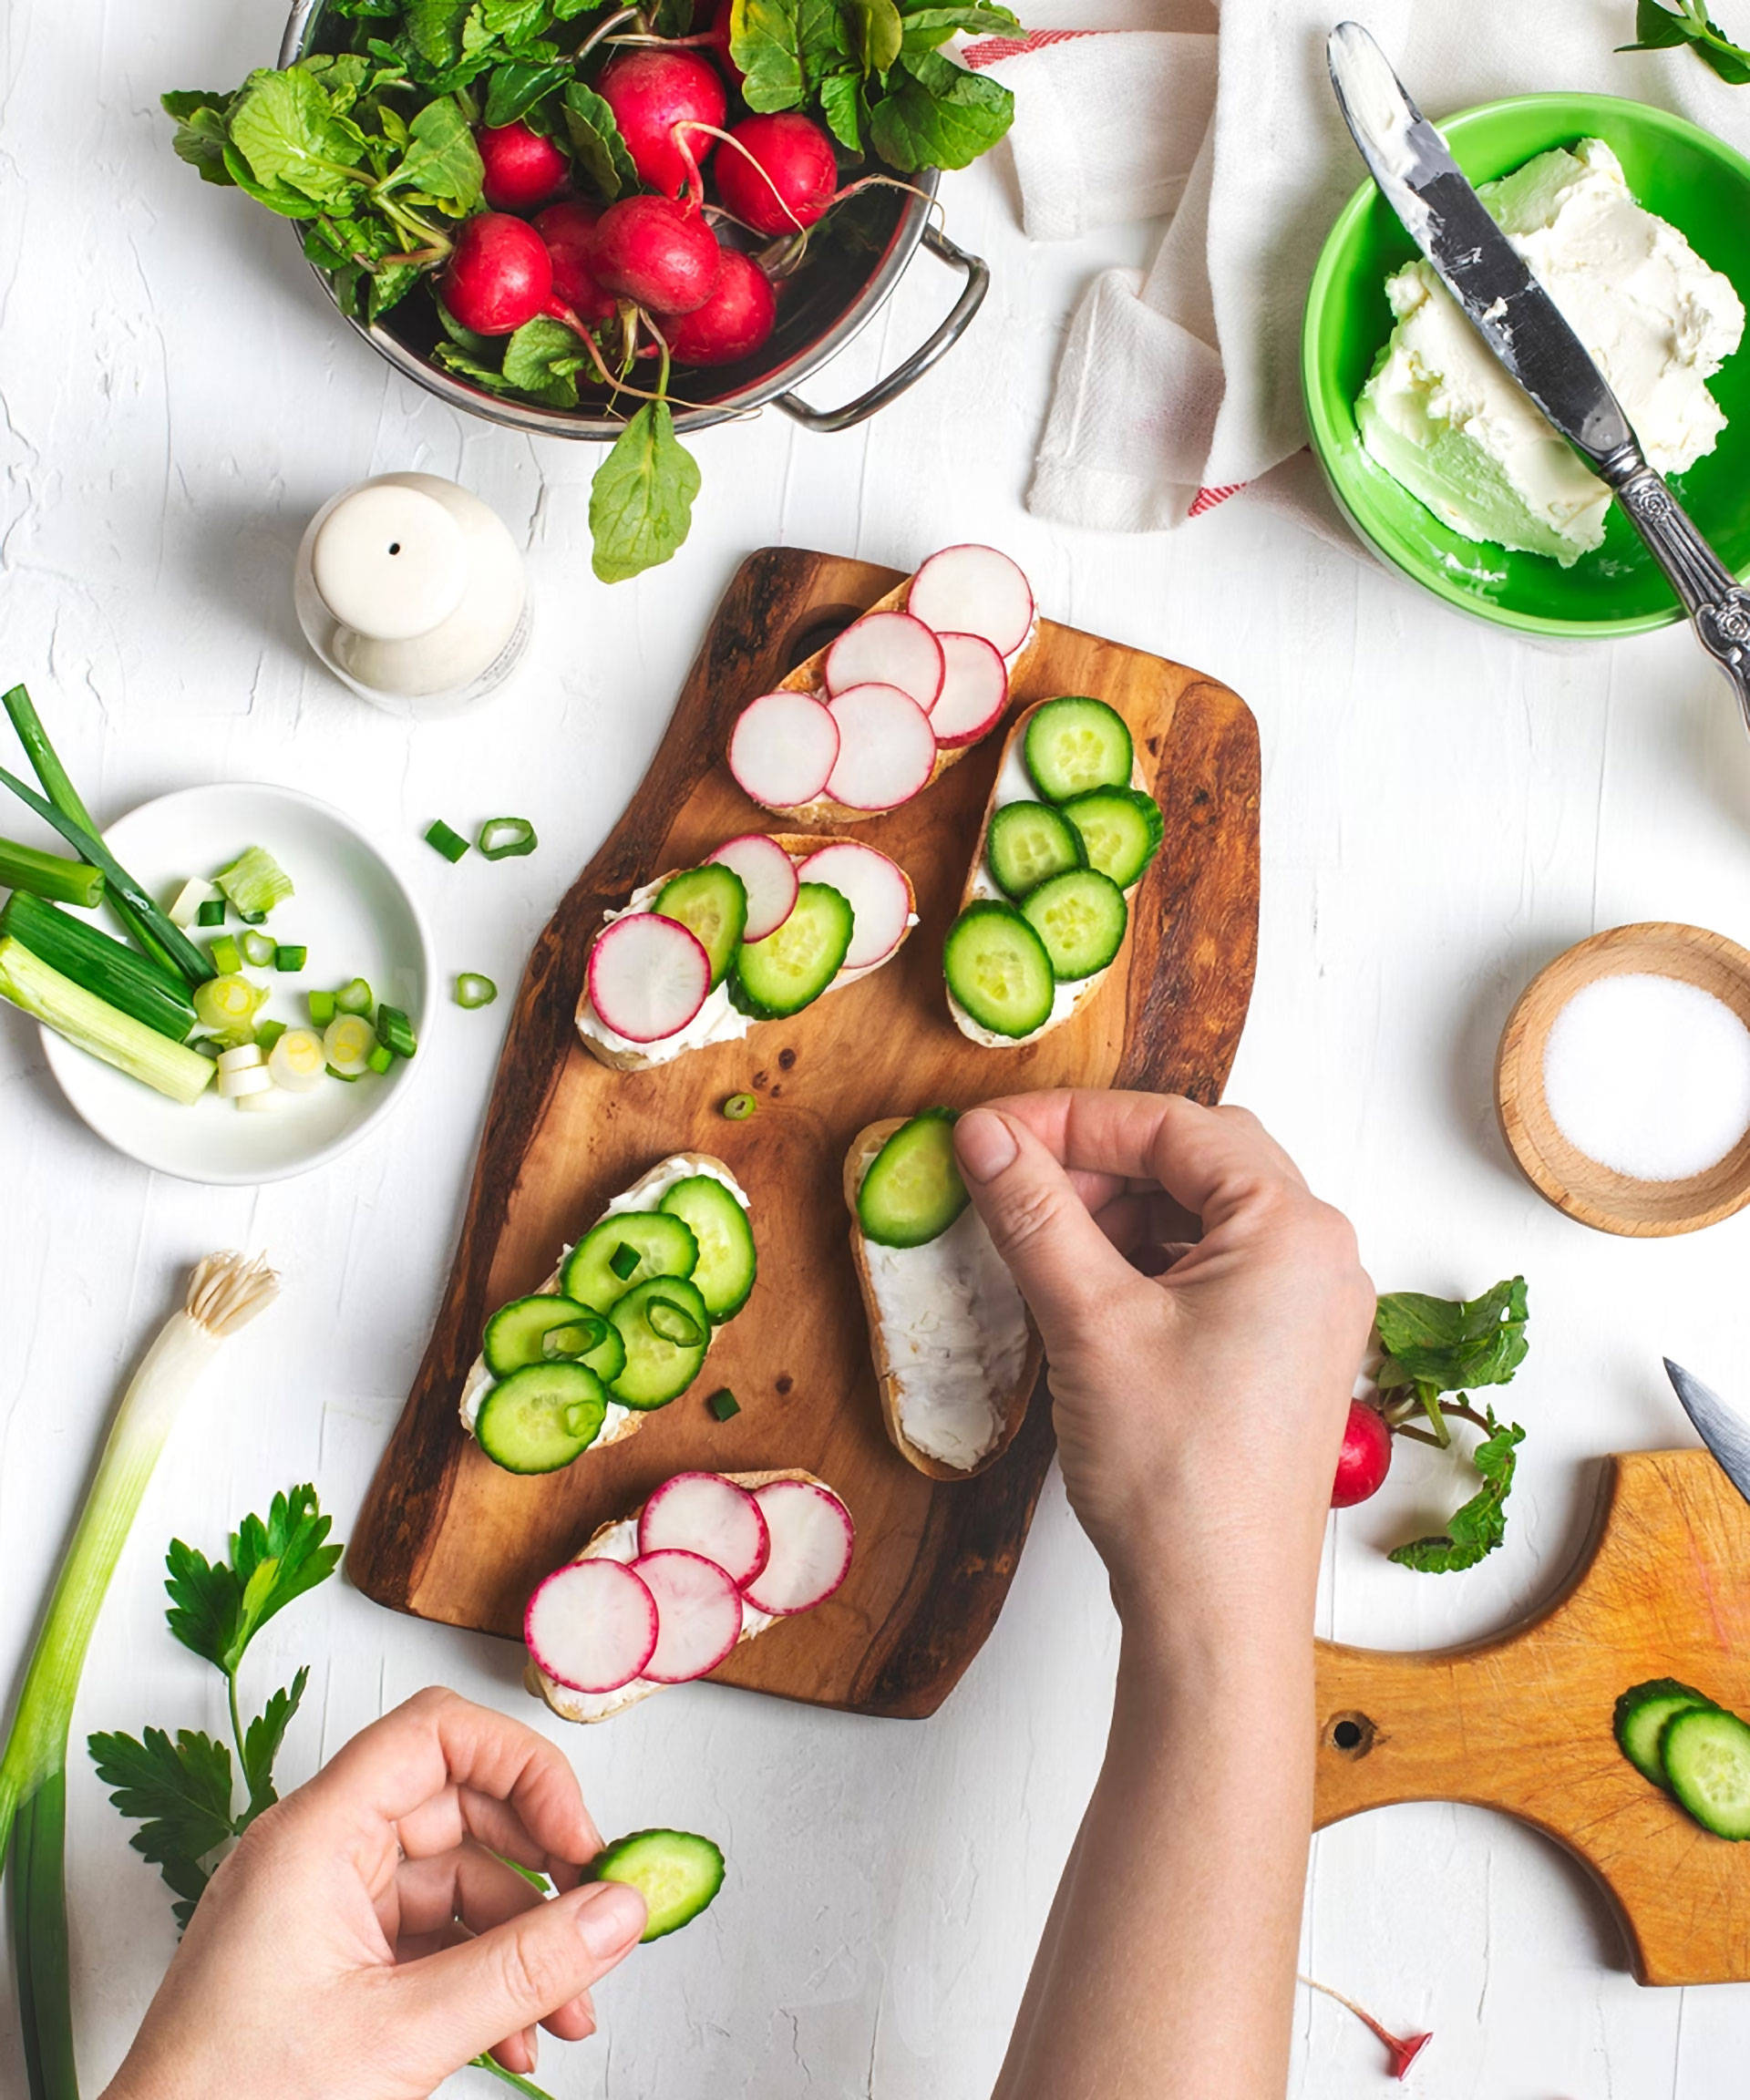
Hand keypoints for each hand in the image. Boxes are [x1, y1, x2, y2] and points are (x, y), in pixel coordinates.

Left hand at [102, 1687, 647, 2099]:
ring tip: (566, 2014)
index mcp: (313, 1835)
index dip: (522, 1769)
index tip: (577, 1838)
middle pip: (458, 1808)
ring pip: (454, 1885)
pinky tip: (516, 2040)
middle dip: (538, 1871)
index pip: (436, 1734)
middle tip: (595, 1919)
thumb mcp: (401, 2037)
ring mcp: (323, 1910)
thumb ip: (523, 1970)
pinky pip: (429, 1942)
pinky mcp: (330, 1965)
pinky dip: (481, 1981)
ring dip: (522, 1946)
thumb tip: (618, 1912)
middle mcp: (317, 1854)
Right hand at [953, 1092, 1372, 1638]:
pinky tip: (1082, 1287)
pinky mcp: (1282, 1355)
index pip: (1173, 1127)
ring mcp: (1307, 1310)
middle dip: (1096, 1162)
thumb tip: (986, 1137)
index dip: (1070, 1121)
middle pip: (1196, 1161)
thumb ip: (1033, 1214)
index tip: (991, 1133)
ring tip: (1037, 1239)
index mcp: (1294, 1229)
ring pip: (1201, 1216)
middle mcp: (1319, 1258)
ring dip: (1117, 1212)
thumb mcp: (1088, 1321)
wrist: (1217, 1611)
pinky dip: (1143, 1262)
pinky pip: (1211, 1270)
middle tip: (1011, 1180)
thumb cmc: (1177, 1478)